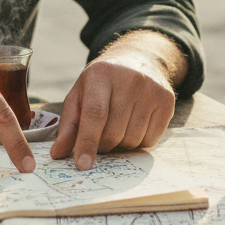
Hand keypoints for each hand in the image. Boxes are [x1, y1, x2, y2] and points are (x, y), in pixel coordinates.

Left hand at [49, 31, 181, 169]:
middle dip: (103, 145)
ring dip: (121, 144)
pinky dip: (139, 142)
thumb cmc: (102, 83)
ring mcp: (151, 88)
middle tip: (100, 137)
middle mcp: (129, 78)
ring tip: (118, 125)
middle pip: (113, 132)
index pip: (95, 114)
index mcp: (101, 74)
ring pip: (132, 139)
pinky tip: (134, 124)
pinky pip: (150, 140)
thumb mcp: (80, 95)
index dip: (87, 142)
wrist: (138, 59)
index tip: (82, 165)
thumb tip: (57, 154)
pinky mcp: (166, 100)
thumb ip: (69, 125)